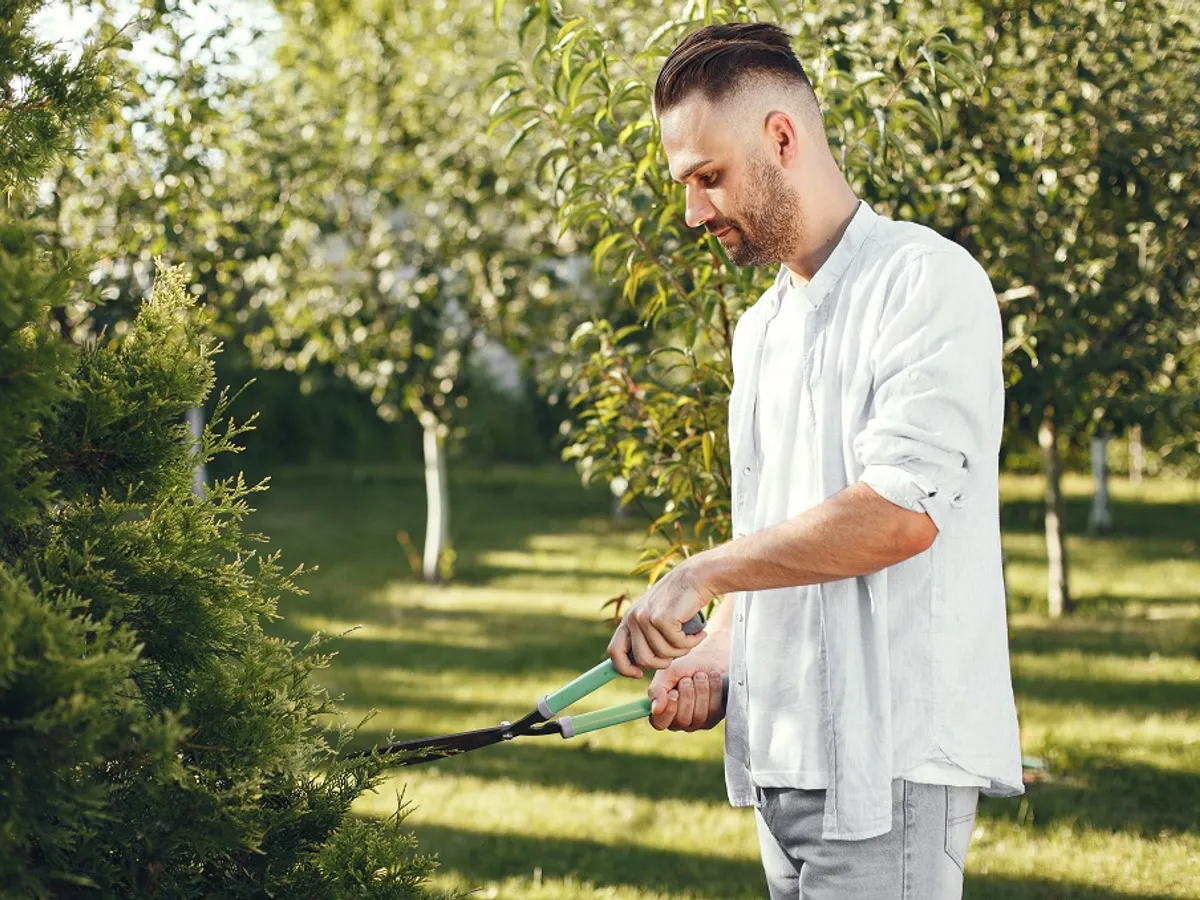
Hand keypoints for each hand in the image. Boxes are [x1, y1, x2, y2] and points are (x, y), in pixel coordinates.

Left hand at [607, 560, 713, 676]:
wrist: (697, 577)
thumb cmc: (680, 600)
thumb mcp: (656, 616)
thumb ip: (646, 635)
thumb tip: (640, 664)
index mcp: (629, 618)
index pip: (614, 651)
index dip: (624, 668)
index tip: (638, 674)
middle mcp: (633, 617)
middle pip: (642, 659)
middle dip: (662, 663)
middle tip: (678, 651)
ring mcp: (646, 618)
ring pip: (663, 654)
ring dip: (681, 651)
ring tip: (691, 638)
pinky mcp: (662, 619)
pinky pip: (678, 645)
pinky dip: (691, 643)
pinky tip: (700, 633)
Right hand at [647, 635, 729, 731]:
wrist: (708, 659)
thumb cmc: (684, 667)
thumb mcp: (667, 673)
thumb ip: (657, 690)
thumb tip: (654, 710)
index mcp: (662, 711)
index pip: (660, 723)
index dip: (668, 709)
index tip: (673, 692)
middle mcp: (679, 721)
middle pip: (682, 720)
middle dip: (687, 695)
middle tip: (688, 678)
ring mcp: (697, 721)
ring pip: (699, 715)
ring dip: (701, 690)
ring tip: (701, 675)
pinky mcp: (714, 717)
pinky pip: (714, 710)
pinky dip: (714, 690)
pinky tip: (712, 678)